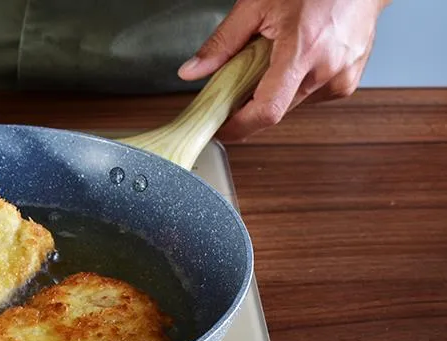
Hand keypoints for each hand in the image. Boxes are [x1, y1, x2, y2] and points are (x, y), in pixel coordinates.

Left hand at [178, 0, 389, 140]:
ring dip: (273, 90)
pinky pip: (308, 96)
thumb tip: (192, 72)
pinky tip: (295, 58)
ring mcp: (342, 80)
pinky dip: (293, 84)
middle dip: (250, 101)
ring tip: (274, 57)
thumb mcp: (257, 5)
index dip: (239, 126)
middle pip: (275, 109)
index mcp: (304, 51)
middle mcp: (328, 71)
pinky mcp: (347, 83)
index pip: (267, 110)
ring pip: (290, 104)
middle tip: (239, 79)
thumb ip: (222, 43)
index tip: (220, 129)